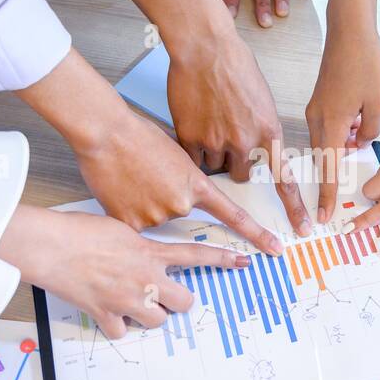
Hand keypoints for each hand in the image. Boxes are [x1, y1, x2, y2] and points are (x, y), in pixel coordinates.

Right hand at [0, 206, 249, 338]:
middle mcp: (145, 278)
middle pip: (184, 303)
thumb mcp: (119, 227)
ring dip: (148, 315)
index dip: (223, 259)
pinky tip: (107, 312)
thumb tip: (145, 253)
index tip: (243, 262)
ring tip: (132, 302)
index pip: (196, 254)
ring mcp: (127, 300)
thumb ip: (139, 244)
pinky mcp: (106, 315)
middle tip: (163, 296)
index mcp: (150, 252)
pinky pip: (123, 332)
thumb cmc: (78, 230)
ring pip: (157, 322)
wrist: (51, 246)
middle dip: (177, 302)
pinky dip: (117, 326)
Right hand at [16, 49, 283, 253]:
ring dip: (145, 203)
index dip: (255, 233)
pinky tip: (120, 188)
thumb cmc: (138, 132)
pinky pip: (133, 224)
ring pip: (154, 219)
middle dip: (167, 199)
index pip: (233, 214)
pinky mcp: (132, 223)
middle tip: (150, 175)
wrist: (105, 131)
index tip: (274, 249)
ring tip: (132, 176)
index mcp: (198, 184)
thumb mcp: (177, 151)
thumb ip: (188, 177)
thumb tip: (188, 193)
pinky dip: (126, 209)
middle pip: (180, 213)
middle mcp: (182, 204)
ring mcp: (157, 215)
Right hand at [166, 26, 310, 234]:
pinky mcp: (190, 137)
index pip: (284, 178)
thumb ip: (261, 129)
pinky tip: (194, 121)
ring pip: (215, 167)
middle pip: (241, 175)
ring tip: (210, 121)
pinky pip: (192, 157)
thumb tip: (256, 148)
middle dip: (235, 163)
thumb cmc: (235, 65)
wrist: (205, 47)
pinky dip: (192, 145)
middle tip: (227, 136)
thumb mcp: (262, 99)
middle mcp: (245, 142)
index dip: (294, 207)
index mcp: (269, 132)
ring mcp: (216, 141)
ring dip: (212, 153)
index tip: (302, 228)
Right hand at [305, 21, 379, 223]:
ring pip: (328, 141)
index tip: (325, 216)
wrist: (349, 31)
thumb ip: (370, 131)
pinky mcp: (320, 101)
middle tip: (346, 181)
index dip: (328, 195)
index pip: (329, 168)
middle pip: (325, 157)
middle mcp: (317, 119)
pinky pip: (329, 127)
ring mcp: (315, 109)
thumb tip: (361, 142)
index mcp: (331, 124)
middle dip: (335, 171)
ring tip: (363, 124)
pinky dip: (342, 132)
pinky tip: (358, 117)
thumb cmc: (364, 64)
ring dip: (343, 145)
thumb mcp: (377, 103)